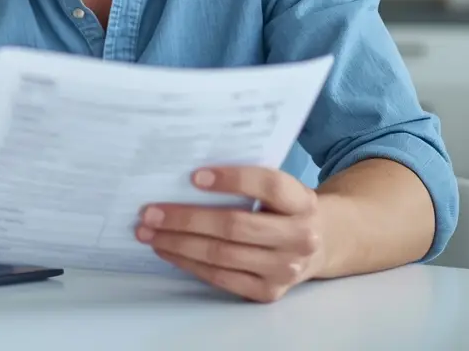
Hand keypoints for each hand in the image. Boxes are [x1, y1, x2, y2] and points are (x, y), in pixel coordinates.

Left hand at [136, 166, 324, 302]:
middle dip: (186, 218)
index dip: (232, 179)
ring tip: (148, 232)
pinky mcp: (268, 292)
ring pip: (221, 254)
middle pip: (235, 225)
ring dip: (177, 243)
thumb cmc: (285, 209)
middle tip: (149, 211)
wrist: (320, 244)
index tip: (193, 176)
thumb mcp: (281, 189)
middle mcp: (300, 238)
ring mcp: (285, 270)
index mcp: (303, 202)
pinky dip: (188, 263)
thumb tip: (185, 175)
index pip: (269, 186)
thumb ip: (249, 181)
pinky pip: (220, 277)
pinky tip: (167, 250)